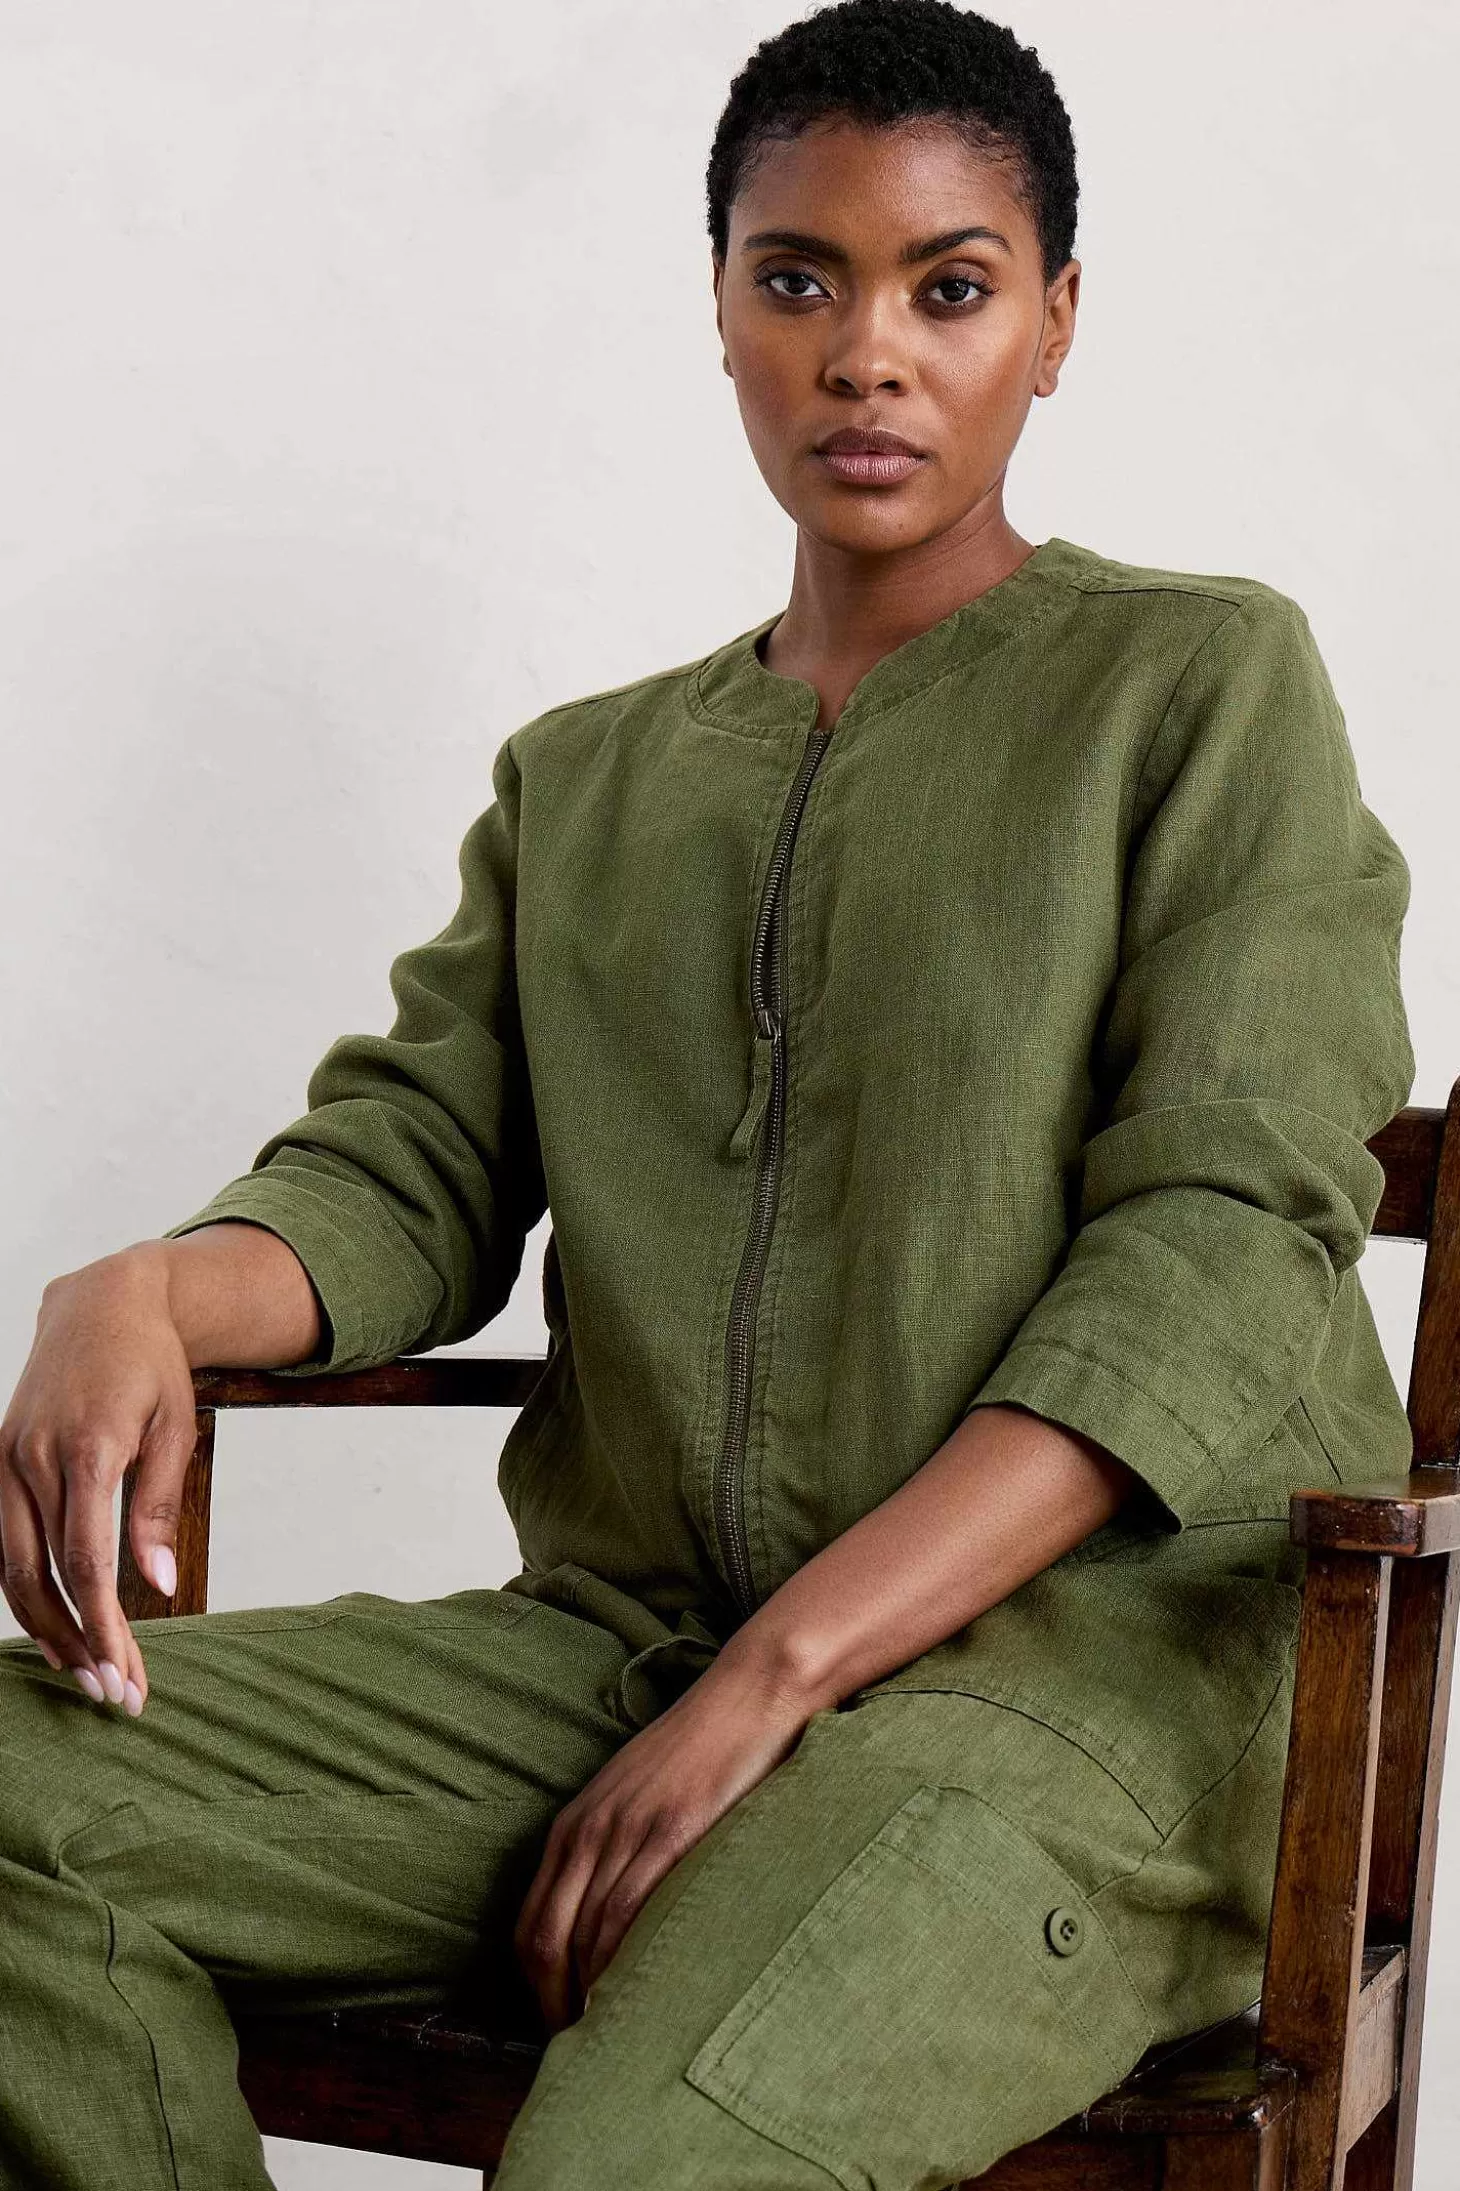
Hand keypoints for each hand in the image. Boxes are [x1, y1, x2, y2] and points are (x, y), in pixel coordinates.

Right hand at [0, 1242, 196, 1712]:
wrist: (102, 1304)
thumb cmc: (150, 1365)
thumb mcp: (175, 1430)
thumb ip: (160, 1510)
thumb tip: (160, 1585)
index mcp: (86, 1450)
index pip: (87, 1562)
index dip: (105, 1626)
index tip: (125, 1674)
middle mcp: (33, 1458)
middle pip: (43, 1576)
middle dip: (76, 1641)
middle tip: (111, 1691)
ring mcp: (6, 1459)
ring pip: (13, 1566)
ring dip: (46, 1625)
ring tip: (84, 1669)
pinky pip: (5, 1539)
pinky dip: (26, 1585)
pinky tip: (57, 1620)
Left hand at [513, 1645, 814, 2031]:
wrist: (750, 1694)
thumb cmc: (705, 1749)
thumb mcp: (641, 1798)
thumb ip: (619, 1847)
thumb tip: (615, 1920)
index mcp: (575, 1823)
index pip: (530, 1924)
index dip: (537, 1987)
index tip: (561, 2027)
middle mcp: (588, 1829)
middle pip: (542, 1941)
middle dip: (551, 2007)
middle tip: (581, 2053)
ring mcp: (626, 1831)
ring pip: (582, 1938)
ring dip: (589, 1998)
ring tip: (611, 2042)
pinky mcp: (669, 1834)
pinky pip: (627, 1916)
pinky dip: (620, 1968)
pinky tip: (635, 2000)